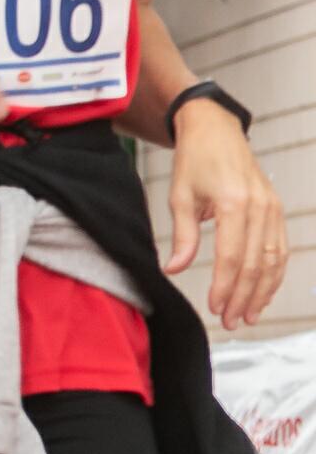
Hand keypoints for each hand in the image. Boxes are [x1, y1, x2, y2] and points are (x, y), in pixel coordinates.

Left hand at [165, 100, 284, 328]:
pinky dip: (274, 274)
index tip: (215, 307)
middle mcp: (260, 208)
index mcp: (235, 204)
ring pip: (273, 260)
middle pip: (255, 263)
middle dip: (242, 297)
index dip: (224, 286)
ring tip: (247, 315)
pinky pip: (279, 248)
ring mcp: (272, 209)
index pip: (231, 256)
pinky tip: (263, 293)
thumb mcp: (180, 197)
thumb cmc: (195, 162)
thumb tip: (174, 270)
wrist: (216, 131)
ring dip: (262, 291)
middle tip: (230, 321)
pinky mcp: (276, 210)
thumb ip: (182, 236)